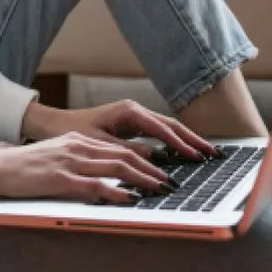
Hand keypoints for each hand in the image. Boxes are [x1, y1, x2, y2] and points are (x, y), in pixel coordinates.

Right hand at [0, 131, 177, 204]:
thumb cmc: (25, 167)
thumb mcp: (56, 157)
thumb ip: (80, 162)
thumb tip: (106, 176)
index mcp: (77, 141)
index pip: (118, 148)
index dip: (143, 159)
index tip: (161, 171)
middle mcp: (77, 147)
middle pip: (123, 155)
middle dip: (151, 169)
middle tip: (170, 182)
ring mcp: (69, 162)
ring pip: (115, 167)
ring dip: (141, 179)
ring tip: (159, 189)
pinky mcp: (60, 179)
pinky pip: (94, 185)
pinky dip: (115, 192)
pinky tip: (129, 199)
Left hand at [20, 98, 217, 160]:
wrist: (57, 124)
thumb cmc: (75, 132)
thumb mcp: (101, 145)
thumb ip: (129, 151)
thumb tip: (157, 160)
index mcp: (129, 111)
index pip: (163, 129)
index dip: (181, 144)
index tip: (197, 157)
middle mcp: (135, 110)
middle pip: (171, 125)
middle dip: (193, 139)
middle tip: (214, 154)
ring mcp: (135, 116)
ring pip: (167, 128)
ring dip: (187, 141)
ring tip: (207, 154)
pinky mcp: (133, 125)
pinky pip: (159, 133)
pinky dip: (174, 142)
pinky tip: (185, 154)